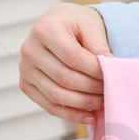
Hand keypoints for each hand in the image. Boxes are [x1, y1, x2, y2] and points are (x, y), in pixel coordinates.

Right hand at [19, 3, 112, 124]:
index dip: (95, 70)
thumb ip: (99, 46)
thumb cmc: (75, 23)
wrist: (57, 23)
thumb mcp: (90, 25)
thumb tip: (110, 69)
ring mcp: (25, 69)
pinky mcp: (27, 85)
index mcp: (45, 30)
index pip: (73, 57)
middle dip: (92, 88)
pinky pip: (49, 105)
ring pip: (57, 95)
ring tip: (103, 103)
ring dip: (83, 103)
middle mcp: (30, 50)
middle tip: (111, 91)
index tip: (112, 75)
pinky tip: (88, 116)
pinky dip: (70, 115)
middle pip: (65, 78)